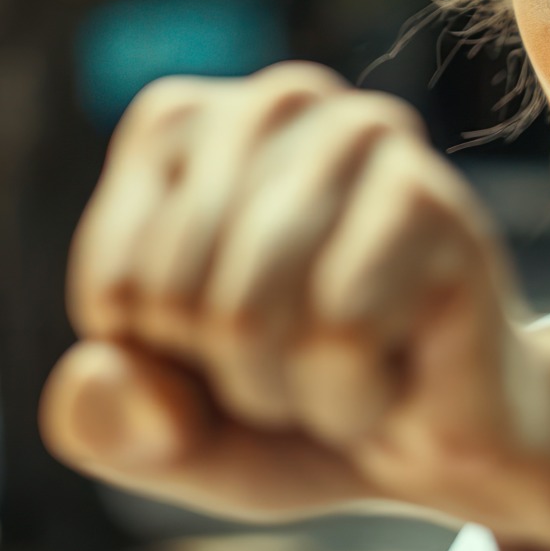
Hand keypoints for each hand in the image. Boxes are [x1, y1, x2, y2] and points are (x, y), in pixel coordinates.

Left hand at [41, 60, 543, 526]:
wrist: (447, 448)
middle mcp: (277, 103)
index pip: (117, 284)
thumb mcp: (165, 441)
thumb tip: (102, 372)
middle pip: (176, 296)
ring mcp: (367, 139)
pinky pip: (337, 338)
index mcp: (182, 124)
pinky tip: (397, 374)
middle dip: (230, 376)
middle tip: (303, 362)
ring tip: (347, 368)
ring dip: (291, 393)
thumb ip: (103, 423)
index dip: (167, 364)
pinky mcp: (435, 201)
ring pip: (247, 316)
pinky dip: (354, 398)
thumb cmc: (294, 415)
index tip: (232, 350)